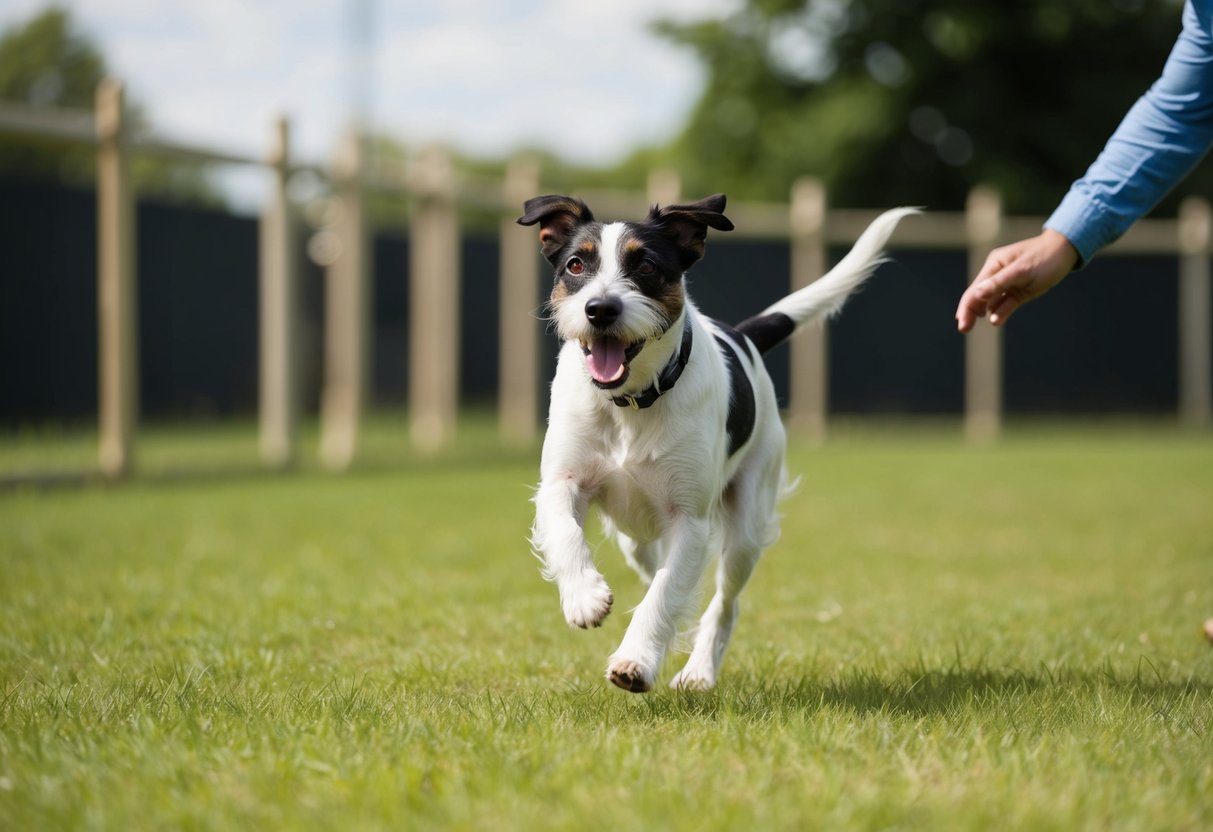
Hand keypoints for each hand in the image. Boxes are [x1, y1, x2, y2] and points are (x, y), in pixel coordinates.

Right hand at [956, 229, 1078, 331]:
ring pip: (991, 302)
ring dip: (987, 313)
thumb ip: (998, 283)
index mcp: (994, 265)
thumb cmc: (1045, 257)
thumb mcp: (1022, 270)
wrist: (1066, 252)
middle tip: (964, 329)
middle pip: (978, 297)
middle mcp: (997, 274)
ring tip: (986, 323)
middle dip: (971, 312)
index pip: (975, 289)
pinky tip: (997, 320)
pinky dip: (1001, 312)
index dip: (966, 306)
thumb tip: (976, 294)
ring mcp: (1007, 284)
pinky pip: (1005, 304)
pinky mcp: (1018, 292)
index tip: (961, 323)